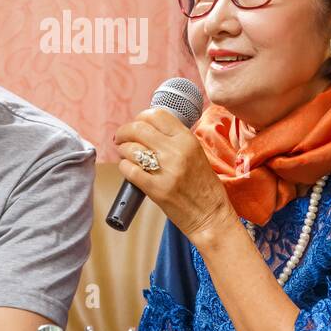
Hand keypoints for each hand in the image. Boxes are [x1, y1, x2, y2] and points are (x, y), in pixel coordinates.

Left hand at [113, 107, 238, 245]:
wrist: (210, 215)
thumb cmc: (204, 187)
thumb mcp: (196, 154)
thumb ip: (175, 140)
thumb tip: (148, 129)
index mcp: (187, 140)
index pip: (157, 114)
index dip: (141, 117)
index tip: (136, 123)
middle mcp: (176, 151)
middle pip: (138, 128)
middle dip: (124, 131)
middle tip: (121, 137)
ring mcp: (165, 170)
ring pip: (130, 148)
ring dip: (123, 150)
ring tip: (125, 154)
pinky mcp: (155, 189)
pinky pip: (128, 170)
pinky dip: (124, 167)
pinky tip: (128, 169)